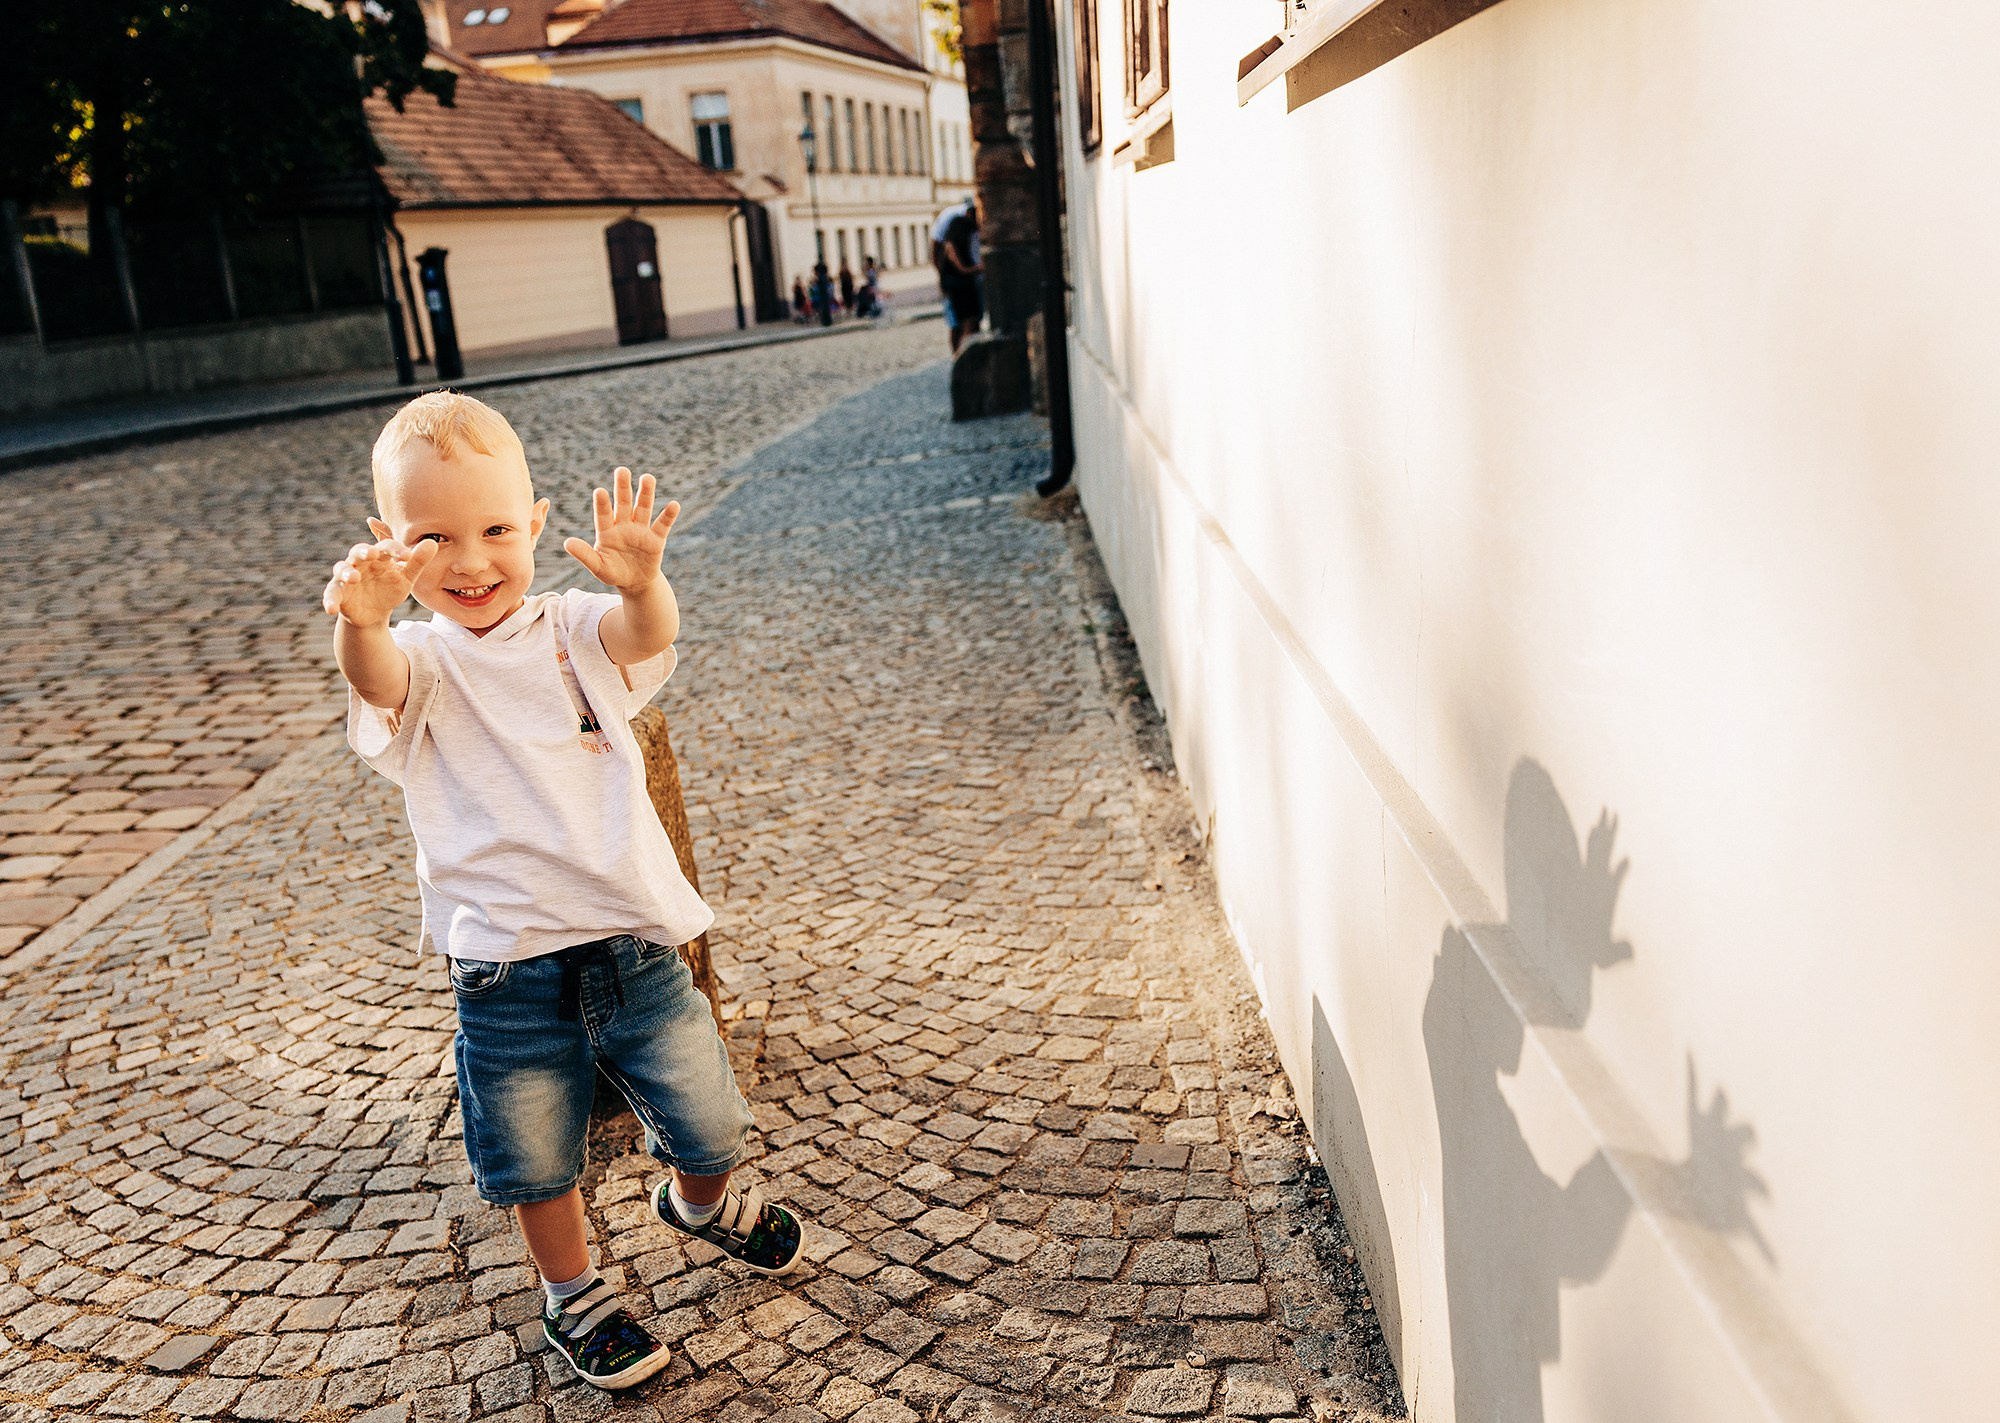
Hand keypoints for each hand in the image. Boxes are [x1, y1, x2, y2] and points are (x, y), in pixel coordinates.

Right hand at [323, 538, 436, 625]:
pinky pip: (331, 594)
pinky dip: (329, 600)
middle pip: (358, 551)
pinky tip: (330, 609)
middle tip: (373, 554)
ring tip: (354, 578)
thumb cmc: (390, 588)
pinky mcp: (338, 593)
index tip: (407, 556)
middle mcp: (360, 562)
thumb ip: (417, 562)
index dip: (396, 550)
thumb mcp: (406, 579)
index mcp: (379, 556)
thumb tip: (432, 543)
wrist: (374, 612)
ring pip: (342, 569)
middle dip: (364, 551)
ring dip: (346, 572)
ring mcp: (347, 577)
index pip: (386, 547)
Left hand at [565, 467, 679, 592]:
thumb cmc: (613, 573)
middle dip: (623, 488)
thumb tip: (566, 543)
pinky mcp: (656, 539)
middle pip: (623, 504)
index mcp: (607, 531)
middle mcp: (624, 525)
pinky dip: (668, 515)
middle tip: (622, 470)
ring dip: (646, 493)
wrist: (635, 582)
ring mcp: (641, 530)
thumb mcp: (598, 567)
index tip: (600, 491)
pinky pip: (662, 525)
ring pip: (643, 508)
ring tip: (647, 477)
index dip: (602, 504)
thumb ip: (585, 555)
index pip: (603, 515)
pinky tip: (674, 505)